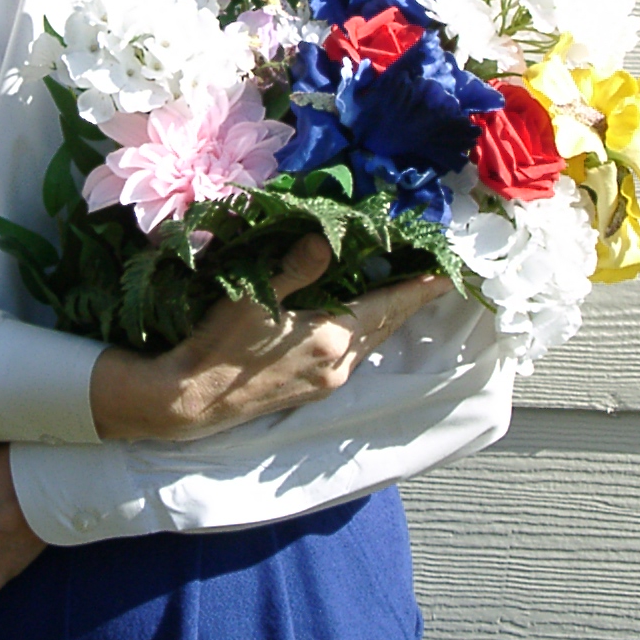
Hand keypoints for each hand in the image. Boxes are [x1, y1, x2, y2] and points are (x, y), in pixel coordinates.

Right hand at [91, 234, 454, 441]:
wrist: (192, 399)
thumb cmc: (219, 343)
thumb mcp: (253, 297)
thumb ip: (296, 269)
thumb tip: (326, 240)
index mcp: (330, 337)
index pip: (387, 306)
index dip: (417, 290)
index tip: (447, 275)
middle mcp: (338, 364)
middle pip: (386, 326)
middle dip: (410, 302)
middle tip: (433, 279)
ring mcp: (326, 381)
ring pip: (371, 344)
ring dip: (389, 319)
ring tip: (405, 295)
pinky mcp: (313, 391)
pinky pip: (354, 357)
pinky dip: (367, 335)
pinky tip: (362, 324)